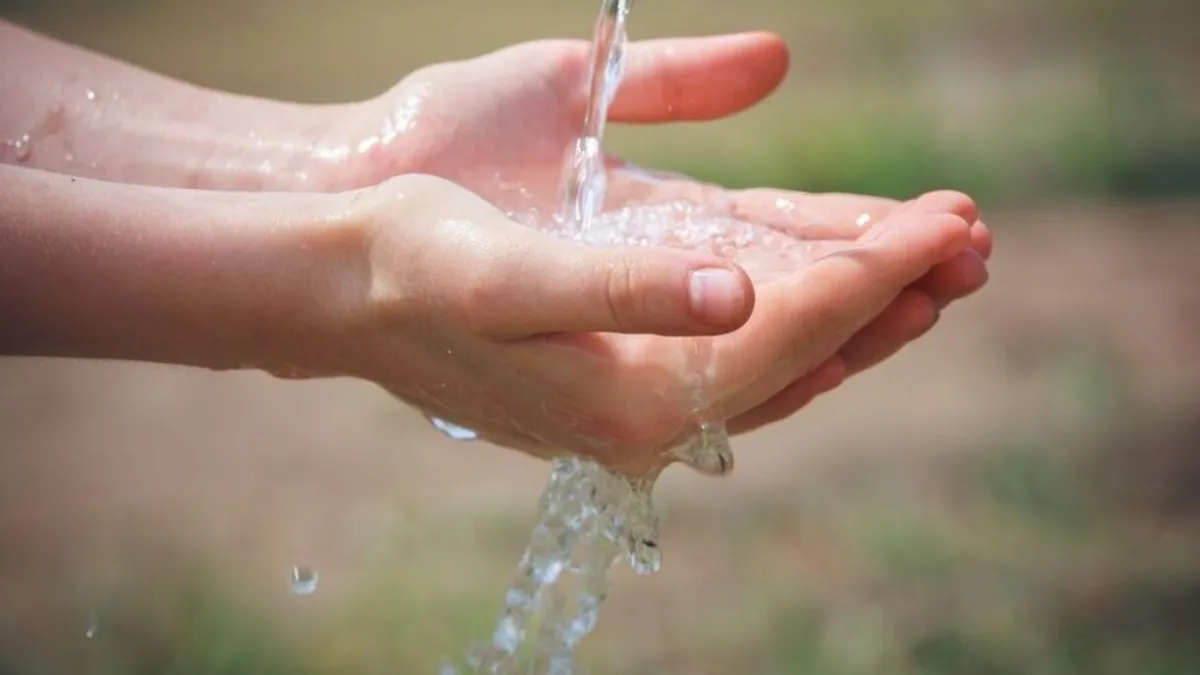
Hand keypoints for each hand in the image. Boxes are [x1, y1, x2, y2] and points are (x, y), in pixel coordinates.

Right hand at [330, 175, 977, 475]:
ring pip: (783, 356)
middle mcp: (646, 416)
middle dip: (893, 295)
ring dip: (861, 307)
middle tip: (978, 243)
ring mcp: (637, 400)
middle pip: (804, 355)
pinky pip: (743, 349)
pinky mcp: (624, 371)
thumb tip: (738, 289)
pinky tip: (836, 286)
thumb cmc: (411, 267)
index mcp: (630, 399)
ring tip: (937, 260)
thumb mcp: (507, 274)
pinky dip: (803, 312)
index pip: (786, 334)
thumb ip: (625, 289)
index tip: (947, 223)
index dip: (872, 274)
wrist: (341, 288)